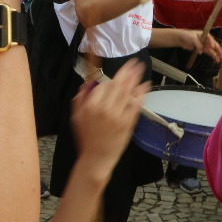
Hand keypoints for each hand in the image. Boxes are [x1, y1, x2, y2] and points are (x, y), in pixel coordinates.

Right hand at [70, 60, 149, 176]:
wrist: (97, 158)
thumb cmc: (86, 138)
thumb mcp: (76, 116)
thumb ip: (80, 98)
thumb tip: (88, 84)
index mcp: (90, 106)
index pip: (102, 85)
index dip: (108, 80)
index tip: (114, 74)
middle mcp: (105, 109)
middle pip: (117, 84)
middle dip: (126, 71)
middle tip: (133, 62)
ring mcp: (118, 116)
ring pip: (128, 92)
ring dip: (135, 78)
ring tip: (140, 68)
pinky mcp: (128, 123)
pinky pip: (136, 105)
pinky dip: (141, 94)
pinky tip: (145, 85)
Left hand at [181, 30, 221, 62]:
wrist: (181, 39)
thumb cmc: (186, 36)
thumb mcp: (192, 38)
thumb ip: (197, 44)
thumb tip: (201, 51)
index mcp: (204, 34)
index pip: (210, 38)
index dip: (212, 42)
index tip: (212, 47)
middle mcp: (206, 39)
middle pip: (214, 44)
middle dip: (218, 50)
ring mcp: (204, 45)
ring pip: (212, 50)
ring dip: (216, 54)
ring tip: (219, 60)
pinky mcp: (202, 49)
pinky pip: (208, 52)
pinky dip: (212, 56)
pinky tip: (215, 60)